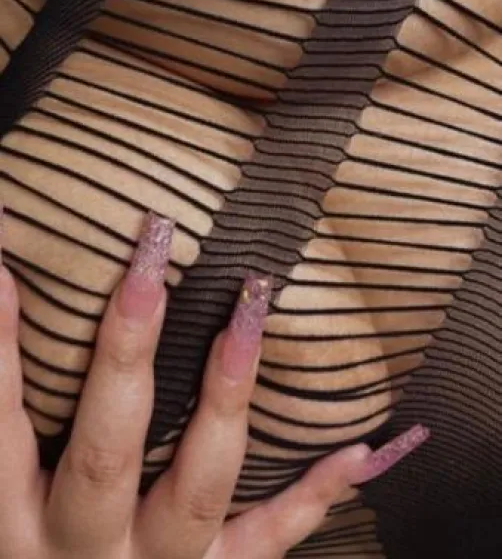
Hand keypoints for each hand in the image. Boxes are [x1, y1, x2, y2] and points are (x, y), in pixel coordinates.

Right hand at [0, 210, 427, 557]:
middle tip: (149, 267)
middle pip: (105, 450)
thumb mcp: (16, 492)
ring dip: (225, 395)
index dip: (4, 346)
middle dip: (126, 351)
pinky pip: (267, 538)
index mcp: (20, 519)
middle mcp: (85, 547)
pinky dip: (314, 493)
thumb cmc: (44, 540)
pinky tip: (357, 446)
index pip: (5, 423)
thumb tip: (10, 302)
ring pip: (197, 487)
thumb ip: (19, 412)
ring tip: (247, 316)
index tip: (12, 270)